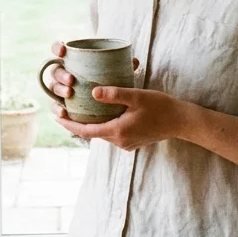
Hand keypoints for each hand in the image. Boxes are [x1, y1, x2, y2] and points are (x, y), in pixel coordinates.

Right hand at [44, 40, 141, 101]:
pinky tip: (63, 113)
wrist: (108, 103)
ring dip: (59, 89)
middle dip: (61, 74)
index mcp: (73, 61)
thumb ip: (124, 66)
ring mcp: (61, 88)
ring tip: (70, 93)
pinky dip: (57, 108)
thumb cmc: (109, 82)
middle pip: (55, 70)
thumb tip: (133, 61)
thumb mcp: (117, 74)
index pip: (59, 50)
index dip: (57, 48)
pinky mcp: (62, 104)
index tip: (63, 51)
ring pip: (53, 87)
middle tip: (72, 80)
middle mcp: (64, 73)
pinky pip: (55, 106)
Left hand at [53, 84, 184, 152]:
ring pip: (102, 133)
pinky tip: (101, 114)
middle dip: (76, 122)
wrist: (181, 121)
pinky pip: (111, 134)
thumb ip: (115, 94)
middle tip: (63, 109)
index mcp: (117, 131)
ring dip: (90, 124)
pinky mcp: (132, 142)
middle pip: (92, 133)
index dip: (69, 124)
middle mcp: (119, 141)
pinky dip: (103, 125)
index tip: (57, 115)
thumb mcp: (137, 96)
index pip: (86, 131)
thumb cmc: (161, 107)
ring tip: (79, 110)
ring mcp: (126, 143)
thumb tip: (93, 93)